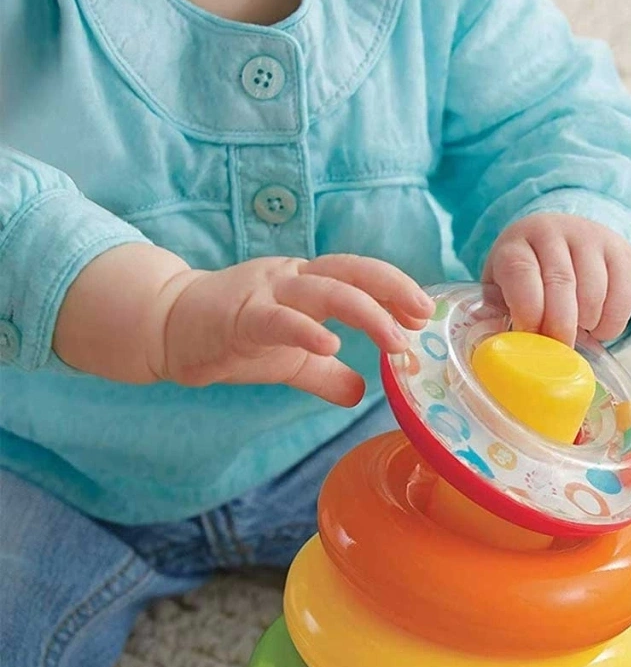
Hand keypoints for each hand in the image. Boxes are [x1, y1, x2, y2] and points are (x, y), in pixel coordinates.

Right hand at [147, 255, 433, 405]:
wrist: (168, 330)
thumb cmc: (234, 338)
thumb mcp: (290, 360)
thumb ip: (327, 375)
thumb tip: (361, 394)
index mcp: (308, 284)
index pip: (361, 276)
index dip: (395, 289)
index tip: (425, 312)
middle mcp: (292, 279)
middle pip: (352, 272)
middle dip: (392, 290)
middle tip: (421, 316)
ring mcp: (265, 293)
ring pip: (324, 290)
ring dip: (366, 313)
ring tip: (395, 341)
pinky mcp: (238, 317)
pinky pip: (277, 320)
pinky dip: (306, 330)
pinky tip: (330, 345)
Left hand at [483, 213, 630, 345]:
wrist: (563, 241)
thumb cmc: (527, 279)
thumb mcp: (502, 289)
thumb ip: (496, 314)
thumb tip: (494, 343)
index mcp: (516, 244)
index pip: (521, 272)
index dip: (527, 309)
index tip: (531, 335)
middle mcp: (554, 233)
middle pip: (561, 283)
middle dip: (560, 326)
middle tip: (559, 351)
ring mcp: (591, 238)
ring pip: (594, 292)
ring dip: (587, 325)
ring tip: (576, 332)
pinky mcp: (622, 252)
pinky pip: (624, 296)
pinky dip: (612, 324)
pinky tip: (597, 327)